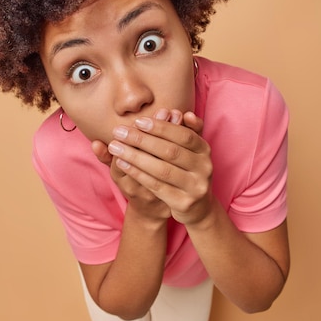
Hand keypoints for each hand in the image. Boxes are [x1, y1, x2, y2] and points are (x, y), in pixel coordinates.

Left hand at [105, 110, 212, 225]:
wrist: (197, 207)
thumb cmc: (187, 172)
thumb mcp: (189, 151)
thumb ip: (184, 131)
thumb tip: (183, 113)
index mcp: (204, 150)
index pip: (183, 135)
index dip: (161, 127)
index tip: (138, 121)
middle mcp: (204, 168)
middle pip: (170, 151)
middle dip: (142, 140)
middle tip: (119, 132)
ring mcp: (195, 187)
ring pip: (161, 169)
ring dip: (135, 156)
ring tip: (115, 147)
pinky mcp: (183, 203)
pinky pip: (156, 186)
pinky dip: (137, 173)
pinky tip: (122, 164)